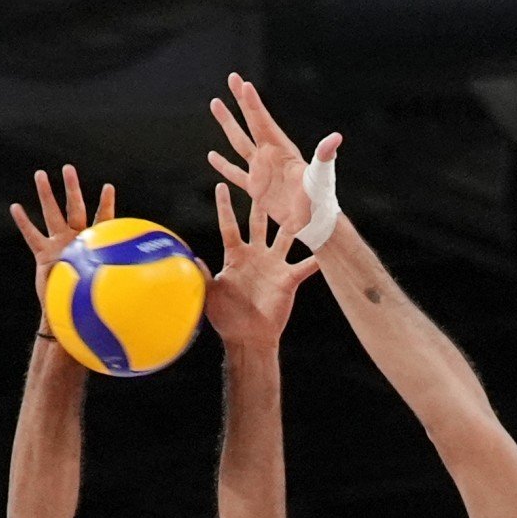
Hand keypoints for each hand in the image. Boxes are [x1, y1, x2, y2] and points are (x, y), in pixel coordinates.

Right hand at [9, 165, 114, 310]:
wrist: (68, 307)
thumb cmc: (91, 297)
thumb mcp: (107, 291)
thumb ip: (116, 286)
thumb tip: (137, 300)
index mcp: (94, 244)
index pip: (102, 219)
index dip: (105, 205)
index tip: (107, 187)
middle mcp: (76, 239)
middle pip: (74, 208)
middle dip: (71, 188)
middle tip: (68, 168)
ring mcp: (59, 244)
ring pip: (51, 214)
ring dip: (45, 194)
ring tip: (40, 174)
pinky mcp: (43, 254)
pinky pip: (32, 236)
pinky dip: (24, 223)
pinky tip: (15, 207)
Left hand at [205, 182, 320, 349]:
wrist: (248, 337)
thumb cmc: (226, 317)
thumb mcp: (210, 293)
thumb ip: (203, 274)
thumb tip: (189, 258)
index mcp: (236, 256)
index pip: (229, 226)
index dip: (224, 207)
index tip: (221, 186)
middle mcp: (256, 255)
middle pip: (259, 223)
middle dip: (262, 203)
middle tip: (266, 179)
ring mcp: (274, 265)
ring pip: (286, 238)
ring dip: (294, 222)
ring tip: (303, 203)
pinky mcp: (289, 279)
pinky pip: (306, 266)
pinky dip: (316, 258)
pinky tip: (327, 245)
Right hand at [207, 72, 341, 235]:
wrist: (312, 221)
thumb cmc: (319, 198)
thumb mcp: (321, 175)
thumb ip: (324, 156)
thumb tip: (335, 139)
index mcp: (281, 148)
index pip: (263, 121)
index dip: (252, 103)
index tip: (243, 83)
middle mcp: (270, 154)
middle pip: (250, 121)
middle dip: (241, 100)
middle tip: (231, 78)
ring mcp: (261, 169)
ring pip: (238, 141)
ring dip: (227, 123)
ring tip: (215, 103)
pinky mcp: (255, 187)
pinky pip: (235, 173)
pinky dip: (223, 165)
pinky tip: (212, 156)